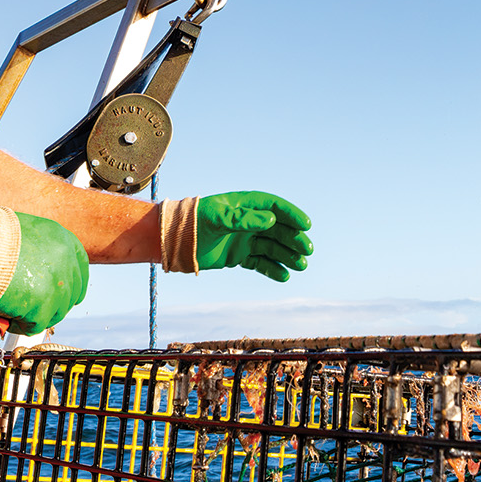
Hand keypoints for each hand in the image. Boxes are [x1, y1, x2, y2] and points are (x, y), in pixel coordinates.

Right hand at [0, 212, 89, 332]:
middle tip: (31, 307)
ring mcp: (56, 284)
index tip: (60, 291)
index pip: (80, 267)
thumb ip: (34, 249)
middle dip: (53, 303)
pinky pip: (35, 325)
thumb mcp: (19, 232)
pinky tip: (6, 320)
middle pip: (70, 293)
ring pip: (55, 312)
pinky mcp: (42, 306)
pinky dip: (20, 326)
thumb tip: (31, 267)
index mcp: (61, 239)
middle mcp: (65, 260)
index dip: (69, 282)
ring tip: (13, 312)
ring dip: (36, 315)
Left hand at [195, 191, 312, 281]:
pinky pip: (259, 262)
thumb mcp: (218, 218)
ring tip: (301, 266)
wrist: (172, 241)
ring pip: (271, 247)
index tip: (306, 225)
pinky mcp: (237, 256)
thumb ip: (243, 220)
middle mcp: (247, 222)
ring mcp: (243, 239)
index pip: (274, 207)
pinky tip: (284, 276)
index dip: (291, 215)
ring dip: (287, 255)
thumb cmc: (193, 222)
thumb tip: (272, 221)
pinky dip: (272, 269)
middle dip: (293, 239)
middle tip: (307, 250)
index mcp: (244, 205)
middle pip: (277, 229)